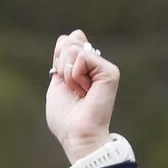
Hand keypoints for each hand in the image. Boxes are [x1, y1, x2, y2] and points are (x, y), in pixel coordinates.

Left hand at [45, 29, 118, 163]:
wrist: (76, 133)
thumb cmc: (65, 116)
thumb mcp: (58, 82)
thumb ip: (62, 59)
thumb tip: (73, 34)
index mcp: (82, 67)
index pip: (67, 42)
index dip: (58, 58)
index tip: (61, 78)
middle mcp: (95, 65)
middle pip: (70, 42)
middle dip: (61, 66)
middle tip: (71, 87)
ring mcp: (103, 67)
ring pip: (75, 49)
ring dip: (68, 73)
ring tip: (78, 91)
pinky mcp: (110, 71)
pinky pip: (83, 57)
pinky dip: (76, 74)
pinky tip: (85, 89)